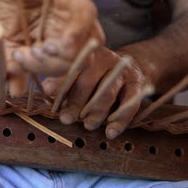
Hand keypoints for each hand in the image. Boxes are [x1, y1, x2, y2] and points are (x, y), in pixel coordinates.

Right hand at [0, 0, 104, 96]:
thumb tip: (15, 93)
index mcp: (66, 46)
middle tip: (29, 60)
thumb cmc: (11, 10)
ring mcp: (81, 16)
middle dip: (53, 69)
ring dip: (59, 57)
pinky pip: (85, 22)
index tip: (40, 83)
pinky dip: (70, 38)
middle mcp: (79, 32)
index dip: (59, 80)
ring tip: (34, 50)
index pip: (74, 70)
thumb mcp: (13, 45)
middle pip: (81, 63)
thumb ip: (17, 67)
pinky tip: (48, 42)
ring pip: (85, 48)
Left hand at [21, 46, 149, 138]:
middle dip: (75, 102)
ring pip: (108, 93)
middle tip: (66, 118)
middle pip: (88, 81)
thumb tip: (48, 93)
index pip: (71, 67)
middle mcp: (105, 59)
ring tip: (88, 125)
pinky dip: (120, 120)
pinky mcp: (138, 84)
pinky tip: (111, 132)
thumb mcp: (83, 72)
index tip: (48, 91)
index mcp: (87, 55)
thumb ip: (67, 82)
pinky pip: (130, 104)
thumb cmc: (99, 74)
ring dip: (96, 112)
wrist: (137, 65)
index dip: (60, 79)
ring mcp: (123, 72)